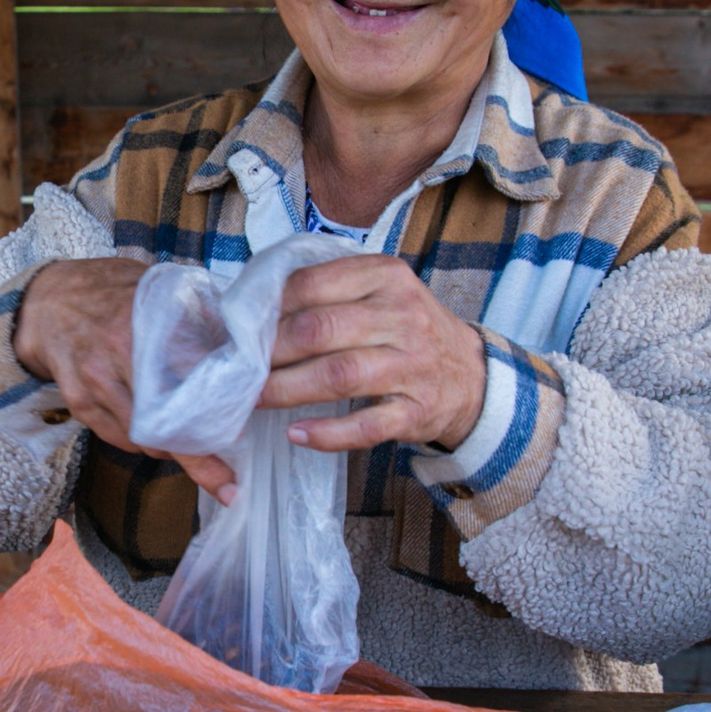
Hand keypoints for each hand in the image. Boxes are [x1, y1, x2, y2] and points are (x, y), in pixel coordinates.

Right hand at [11, 259, 238, 500]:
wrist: (47, 300)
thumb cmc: (109, 292)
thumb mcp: (154, 288)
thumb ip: (194, 311)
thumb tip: (243, 341)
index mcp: (144, 323)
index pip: (190, 376)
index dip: (217, 408)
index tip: (240, 435)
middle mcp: (118, 354)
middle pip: (166, 419)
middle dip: (198, 458)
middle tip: (226, 483)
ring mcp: (94, 381)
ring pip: (142, 437)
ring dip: (170, 450)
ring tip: (195, 458)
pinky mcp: (78, 402)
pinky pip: (117, 438)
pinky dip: (141, 443)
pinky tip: (155, 438)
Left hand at [257, 255, 487, 454]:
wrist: (471, 375)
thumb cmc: (406, 330)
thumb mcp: (380, 292)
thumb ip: (329, 290)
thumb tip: (254, 306)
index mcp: (385, 277)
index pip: (313, 284)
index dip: (268, 308)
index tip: (239, 326)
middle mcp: (401, 316)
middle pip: (320, 330)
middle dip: (270, 351)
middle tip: (238, 367)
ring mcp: (411, 366)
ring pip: (338, 376)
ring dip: (287, 390)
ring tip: (253, 400)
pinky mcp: (416, 411)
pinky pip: (366, 426)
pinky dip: (328, 433)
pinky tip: (297, 434)